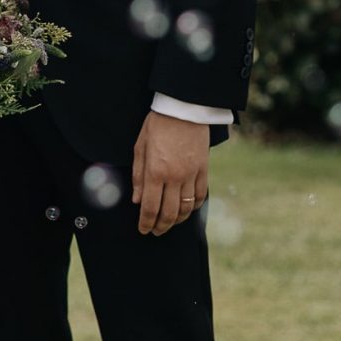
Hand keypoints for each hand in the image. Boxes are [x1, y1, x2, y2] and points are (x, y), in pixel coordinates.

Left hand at [131, 112, 208, 236]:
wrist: (183, 109)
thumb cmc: (157, 126)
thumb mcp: (140, 147)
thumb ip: (138, 176)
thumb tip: (137, 200)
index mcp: (155, 172)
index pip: (150, 207)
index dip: (146, 223)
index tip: (143, 230)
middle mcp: (174, 177)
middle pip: (169, 213)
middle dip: (161, 226)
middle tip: (155, 231)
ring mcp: (191, 175)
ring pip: (187, 208)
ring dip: (178, 221)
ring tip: (170, 223)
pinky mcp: (203, 170)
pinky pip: (200, 196)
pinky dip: (194, 207)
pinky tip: (188, 210)